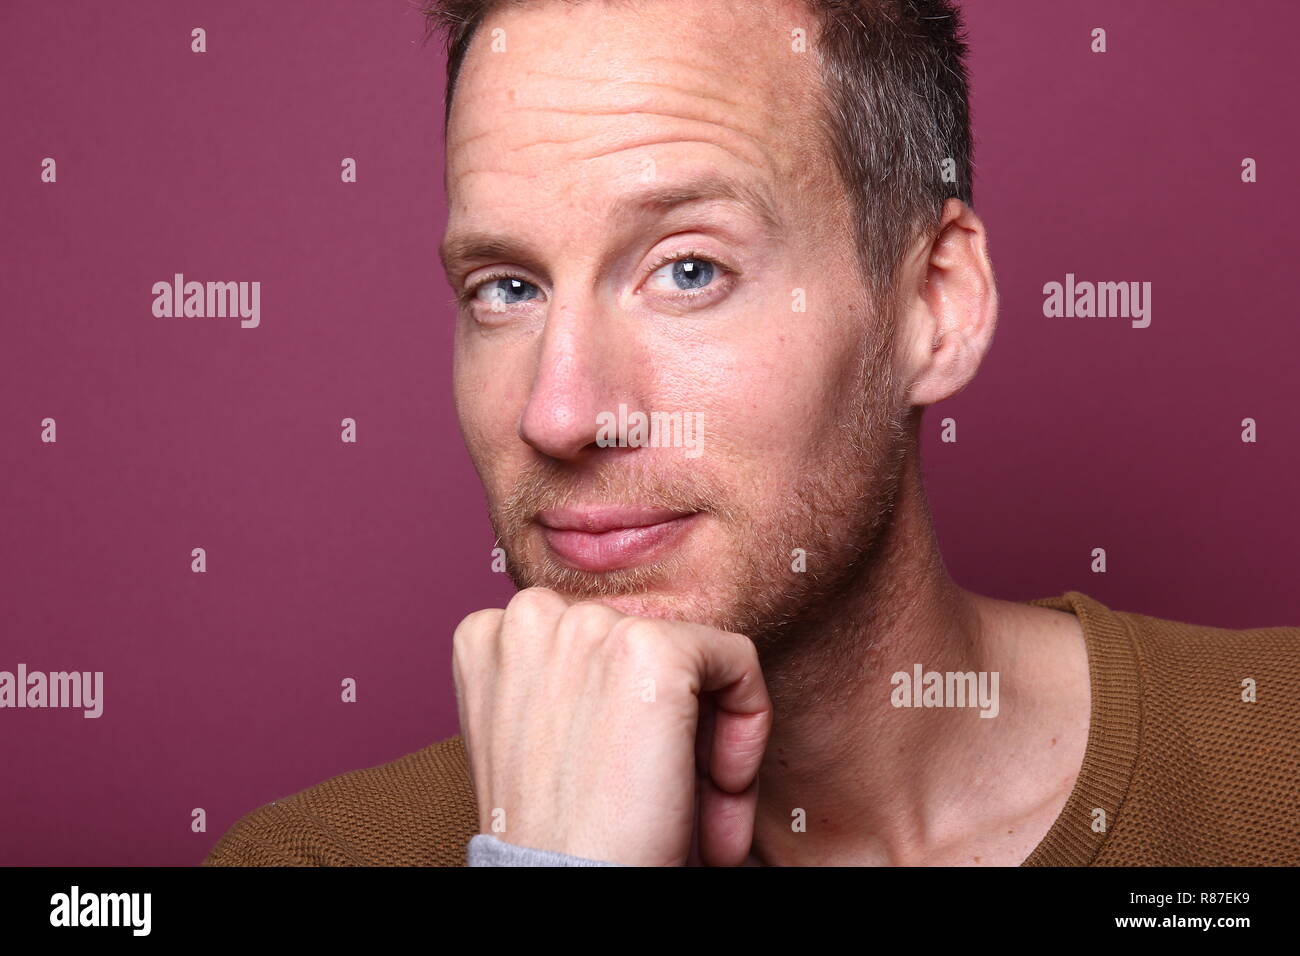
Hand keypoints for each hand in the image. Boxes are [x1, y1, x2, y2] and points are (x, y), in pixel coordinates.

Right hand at [452, 586, 772, 865]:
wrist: (562, 886)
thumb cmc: (557, 835)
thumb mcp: (541, 738)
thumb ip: (569, 684)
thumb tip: (637, 674)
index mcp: (490, 636)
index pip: (594, 646)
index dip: (624, 716)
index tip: (629, 779)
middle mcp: (531, 614)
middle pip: (643, 649)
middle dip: (669, 727)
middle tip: (671, 803)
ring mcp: (591, 625)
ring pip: (694, 659)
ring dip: (707, 740)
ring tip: (694, 810)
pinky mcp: (654, 648)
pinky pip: (737, 662)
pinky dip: (749, 726)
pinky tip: (722, 788)